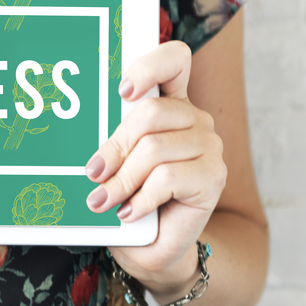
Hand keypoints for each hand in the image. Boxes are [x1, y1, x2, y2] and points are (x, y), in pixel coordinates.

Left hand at [84, 41, 226, 295]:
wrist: (154, 246)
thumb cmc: (130, 197)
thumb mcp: (117, 163)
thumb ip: (113, 141)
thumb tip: (92, 147)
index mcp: (170, 103)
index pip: (174, 59)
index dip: (149, 66)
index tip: (123, 91)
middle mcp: (194, 118)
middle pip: (151, 112)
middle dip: (116, 146)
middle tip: (94, 173)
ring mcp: (208, 146)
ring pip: (154, 149)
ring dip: (123, 180)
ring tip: (104, 200)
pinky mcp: (213, 176)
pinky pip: (167, 178)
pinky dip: (141, 198)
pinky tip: (130, 212)